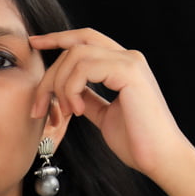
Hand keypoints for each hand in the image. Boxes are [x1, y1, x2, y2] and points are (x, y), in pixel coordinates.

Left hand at [30, 28, 189, 182]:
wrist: (160, 157)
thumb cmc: (137, 142)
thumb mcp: (104, 115)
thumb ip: (89, 98)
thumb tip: (70, 92)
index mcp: (122, 65)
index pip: (85, 39)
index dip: (58, 38)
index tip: (34, 43)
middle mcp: (127, 57)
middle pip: (74, 47)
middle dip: (50, 76)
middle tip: (39, 106)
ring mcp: (129, 61)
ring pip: (76, 55)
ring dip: (60, 86)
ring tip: (67, 112)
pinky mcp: (129, 71)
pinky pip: (85, 68)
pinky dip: (73, 89)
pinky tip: (79, 110)